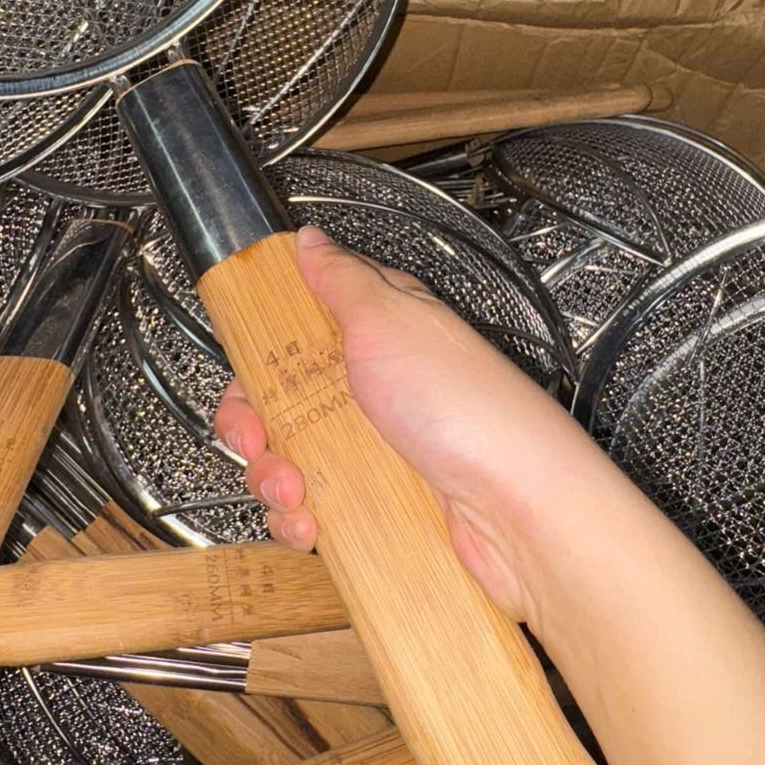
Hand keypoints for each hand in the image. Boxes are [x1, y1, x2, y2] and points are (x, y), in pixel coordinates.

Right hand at [214, 225, 577, 629]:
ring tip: (294, 491)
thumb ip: (341, 279)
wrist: (516, 508)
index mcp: (379, 333)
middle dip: (256, 427)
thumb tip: (310, 240)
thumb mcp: (390, 319)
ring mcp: (377, 450)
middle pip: (282, 402)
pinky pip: (317, 511)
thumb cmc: (467, 406)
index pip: (297, 332)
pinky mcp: (380, 504)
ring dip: (274, 481)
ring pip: (292, 461)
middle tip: (261, 439)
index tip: (247, 375)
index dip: (261, 355)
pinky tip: (312, 525)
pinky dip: (301, 522)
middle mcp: (376, 390)